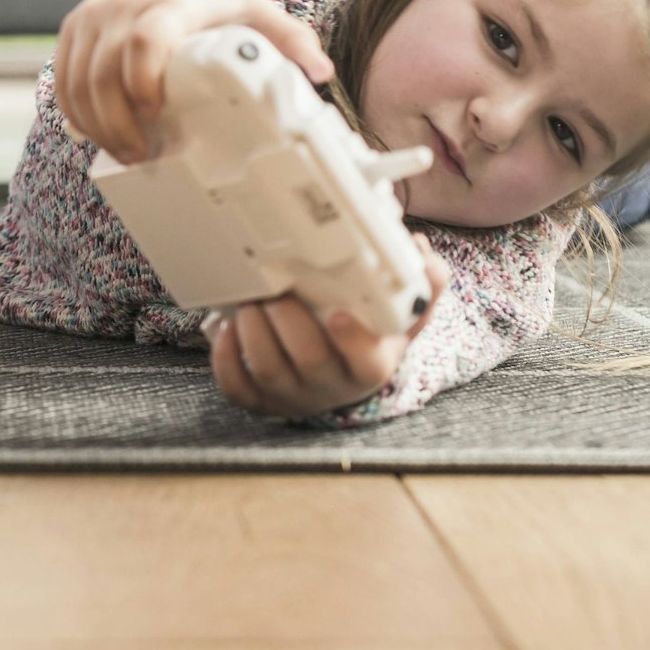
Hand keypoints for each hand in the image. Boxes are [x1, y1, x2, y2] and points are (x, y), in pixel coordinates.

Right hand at [53, 0, 333, 162]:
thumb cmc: (214, 1)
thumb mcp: (254, 10)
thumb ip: (288, 38)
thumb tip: (320, 72)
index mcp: (172, 4)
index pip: (147, 37)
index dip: (144, 75)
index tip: (155, 111)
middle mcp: (123, 7)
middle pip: (105, 69)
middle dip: (116, 119)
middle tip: (138, 154)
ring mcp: (93, 17)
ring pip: (78, 78)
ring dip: (96, 123)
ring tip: (122, 152)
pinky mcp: (73, 29)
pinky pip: (62, 76)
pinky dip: (74, 110)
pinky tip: (94, 134)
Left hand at [208, 234, 451, 418]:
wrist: (342, 377)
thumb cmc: (369, 337)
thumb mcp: (401, 316)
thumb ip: (423, 283)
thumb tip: (419, 249)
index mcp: (371, 365)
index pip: (366, 363)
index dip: (351, 340)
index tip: (337, 314)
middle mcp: (331, 386)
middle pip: (309, 362)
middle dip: (288, 322)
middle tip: (275, 293)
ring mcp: (293, 396)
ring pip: (268, 372)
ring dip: (253, 332)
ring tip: (249, 303)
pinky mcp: (260, 400)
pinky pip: (236, 388)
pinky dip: (225, 358)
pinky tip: (226, 328)